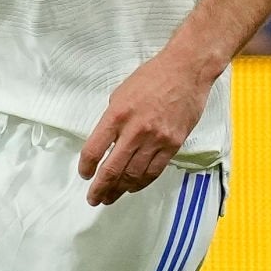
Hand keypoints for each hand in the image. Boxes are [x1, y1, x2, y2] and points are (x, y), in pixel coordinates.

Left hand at [78, 49, 214, 206]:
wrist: (186, 71)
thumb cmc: (151, 78)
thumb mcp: (120, 94)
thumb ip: (111, 120)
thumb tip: (105, 143)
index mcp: (117, 115)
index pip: (94, 150)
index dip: (86, 168)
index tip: (84, 175)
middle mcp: (135, 130)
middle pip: (112, 169)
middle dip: (100, 188)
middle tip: (93, 199)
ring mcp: (156, 139)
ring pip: (133, 175)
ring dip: (119, 190)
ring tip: (110, 197)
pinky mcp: (173, 144)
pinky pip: (154, 171)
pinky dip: (141, 183)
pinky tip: (132, 188)